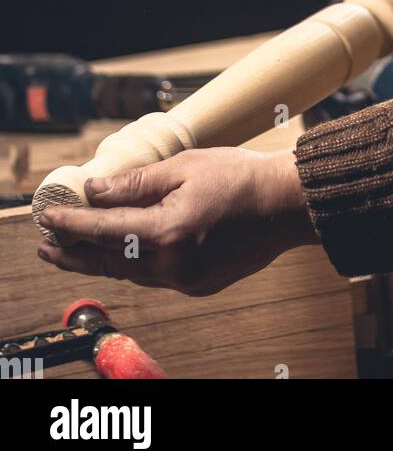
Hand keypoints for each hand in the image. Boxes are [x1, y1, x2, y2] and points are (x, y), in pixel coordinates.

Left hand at [35, 147, 318, 296]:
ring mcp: (186, 279)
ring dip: (101, 260)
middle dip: (75, 252)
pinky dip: (132, 264)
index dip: (72, 223)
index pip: (104, 229)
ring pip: (130, 272)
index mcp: (167, 231)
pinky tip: (123, 252)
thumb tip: (96, 190)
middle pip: (110, 261)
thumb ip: (136, 183)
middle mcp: (173, 263)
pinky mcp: (199, 284)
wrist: (287, 205)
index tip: (49, 218)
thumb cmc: (240, 177)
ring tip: (76, 249)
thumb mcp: (184, 167)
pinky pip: (154, 276)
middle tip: (47, 245)